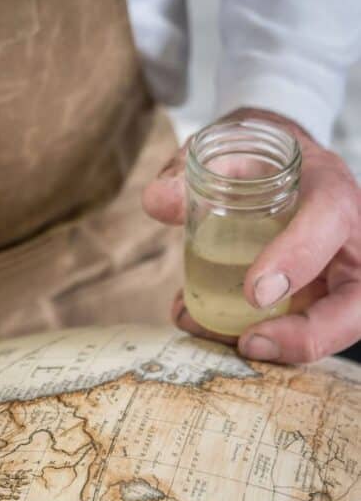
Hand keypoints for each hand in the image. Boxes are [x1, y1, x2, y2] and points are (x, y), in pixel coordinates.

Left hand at [143, 108, 360, 362]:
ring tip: (208, 333)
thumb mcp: (233, 153)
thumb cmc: (261, 165)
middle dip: (306, 336)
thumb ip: (196, 170)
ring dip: (270, 348)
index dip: (296, 259)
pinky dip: (251, 342)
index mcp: (331, 193)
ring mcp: (336, 281)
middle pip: (354, 305)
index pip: (328, 222)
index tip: (254, 292)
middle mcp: (348, 244)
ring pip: (327, 332)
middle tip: (250, 342)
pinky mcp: (316, 307)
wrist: (280, 175)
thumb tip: (158, 201)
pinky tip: (201, 324)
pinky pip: (294, 337)